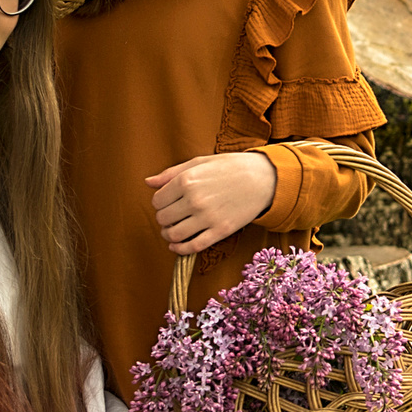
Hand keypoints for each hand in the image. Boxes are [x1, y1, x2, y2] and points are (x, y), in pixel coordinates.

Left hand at [147, 153, 276, 255]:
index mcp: (187, 180)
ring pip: (174, 235)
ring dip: (168, 236)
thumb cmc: (231, 167)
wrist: (264, 178)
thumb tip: (148, 183)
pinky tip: (177, 246)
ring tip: (172, 231)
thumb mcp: (200, 162)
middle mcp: (194, 200)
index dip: (159, 203)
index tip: (167, 202)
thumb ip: (171, 173)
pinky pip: (193, 246)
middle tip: (171, 216)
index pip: (157, 201)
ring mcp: (207, 217)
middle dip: (163, 219)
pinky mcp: (220, 231)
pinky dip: (180, 249)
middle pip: (163, 218)